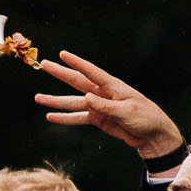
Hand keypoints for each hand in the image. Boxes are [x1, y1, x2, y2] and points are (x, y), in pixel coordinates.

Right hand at [34, 52, 183, 158]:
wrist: (152, 135)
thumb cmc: (146, 118)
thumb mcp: (127, 111)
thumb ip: (106, 106)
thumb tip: (86, 98)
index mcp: (113, 87)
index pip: (92, 72)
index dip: (77, 63)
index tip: (62, 54)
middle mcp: (103, 93)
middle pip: (77, 82)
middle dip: (60, 74)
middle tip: (44, 65)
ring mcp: (99, 106)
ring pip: (72, 102)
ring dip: (55, 100)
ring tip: (38, 97)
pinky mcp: (98, 119)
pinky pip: (77, 118)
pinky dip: (64, 118)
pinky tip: (50, 116)